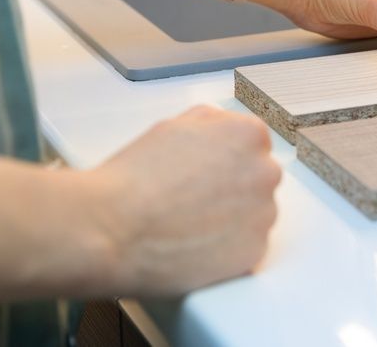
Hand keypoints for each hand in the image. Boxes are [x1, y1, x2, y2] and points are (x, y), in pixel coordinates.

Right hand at [89, 105, 280, 294]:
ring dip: (231, 220)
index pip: (252, 146)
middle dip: (232, 189)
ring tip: (189, 225)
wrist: (111, 228)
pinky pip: (246, 248)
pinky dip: (226, 250)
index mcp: (248, 135)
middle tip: (193, 201)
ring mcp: (263, 214)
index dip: (224, 161)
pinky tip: (195, 245)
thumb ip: (211, 124)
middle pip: (257, 180)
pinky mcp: (254, 252)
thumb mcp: (174, 126)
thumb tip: (223, 130)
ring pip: (254, 216)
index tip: (205, 175)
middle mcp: (265, 172)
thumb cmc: (135, 178)